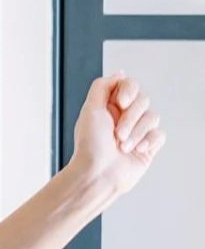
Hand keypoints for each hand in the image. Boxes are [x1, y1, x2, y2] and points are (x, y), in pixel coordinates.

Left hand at [68, 70, 165, 197]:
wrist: (97, 175)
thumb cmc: (90, 146)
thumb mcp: (90, 110)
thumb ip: (102, 87)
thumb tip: (119, 73)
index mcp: (109, 107)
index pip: (130, 85)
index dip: (129, 90)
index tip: (122, 102)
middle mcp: (124, 117)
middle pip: (143, 100)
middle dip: (130, 117)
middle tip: (116, 134)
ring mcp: (137, 131)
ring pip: (152, 116)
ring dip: (137, 132)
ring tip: (122, 146)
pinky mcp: (148, 145)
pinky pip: (160, 134)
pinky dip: (148, 141)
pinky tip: (136, 150)